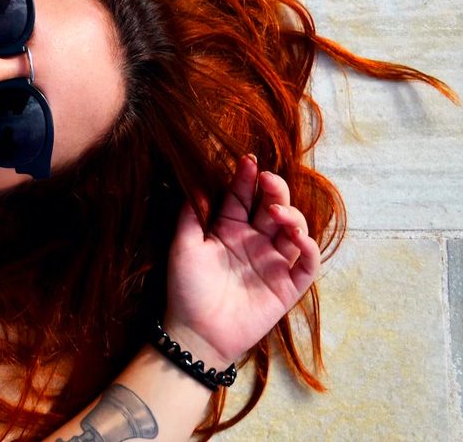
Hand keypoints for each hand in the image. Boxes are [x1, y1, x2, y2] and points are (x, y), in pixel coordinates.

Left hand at [163, 155, 321, 365]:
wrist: (195, 332)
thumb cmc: (186, 288)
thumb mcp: (183, 245)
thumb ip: (191, 214)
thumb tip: (196, 179)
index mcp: (229, 229)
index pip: (243, 197)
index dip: (247, 179)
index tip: (248, 161)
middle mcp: (254, 241)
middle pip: (273, 208)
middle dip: (274, 190)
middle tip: (268, 180)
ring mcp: (272, 263)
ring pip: (295, 231)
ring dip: (292, 217)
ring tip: (277, 212)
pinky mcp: (287, 287)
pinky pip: (307, 265)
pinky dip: (309, 250)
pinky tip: (299, 238)